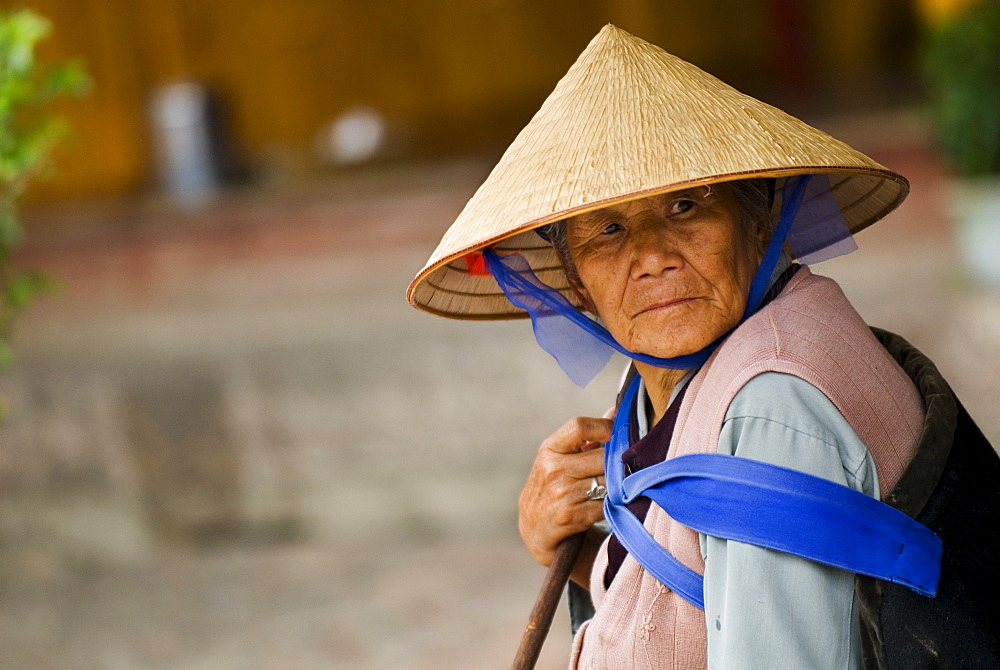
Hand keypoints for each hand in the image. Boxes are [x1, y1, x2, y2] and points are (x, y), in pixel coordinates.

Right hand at [518, 416, 611, 568]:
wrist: (535, 529)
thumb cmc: (554, 487)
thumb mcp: (561, 459)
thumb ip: (588, 437)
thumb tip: (616, 411)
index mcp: (550, 449)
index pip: (579, 426)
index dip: (604, 428)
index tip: (617, 435)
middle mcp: (553, 469)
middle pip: (601, 456)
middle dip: (617, 463)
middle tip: (625, 468)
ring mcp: (561, 493)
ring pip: (607, 481)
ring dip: (617, 486)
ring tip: (617, 487)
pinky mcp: (571, 516)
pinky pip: (606, 504)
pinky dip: (612, 505)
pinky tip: (608, 505)